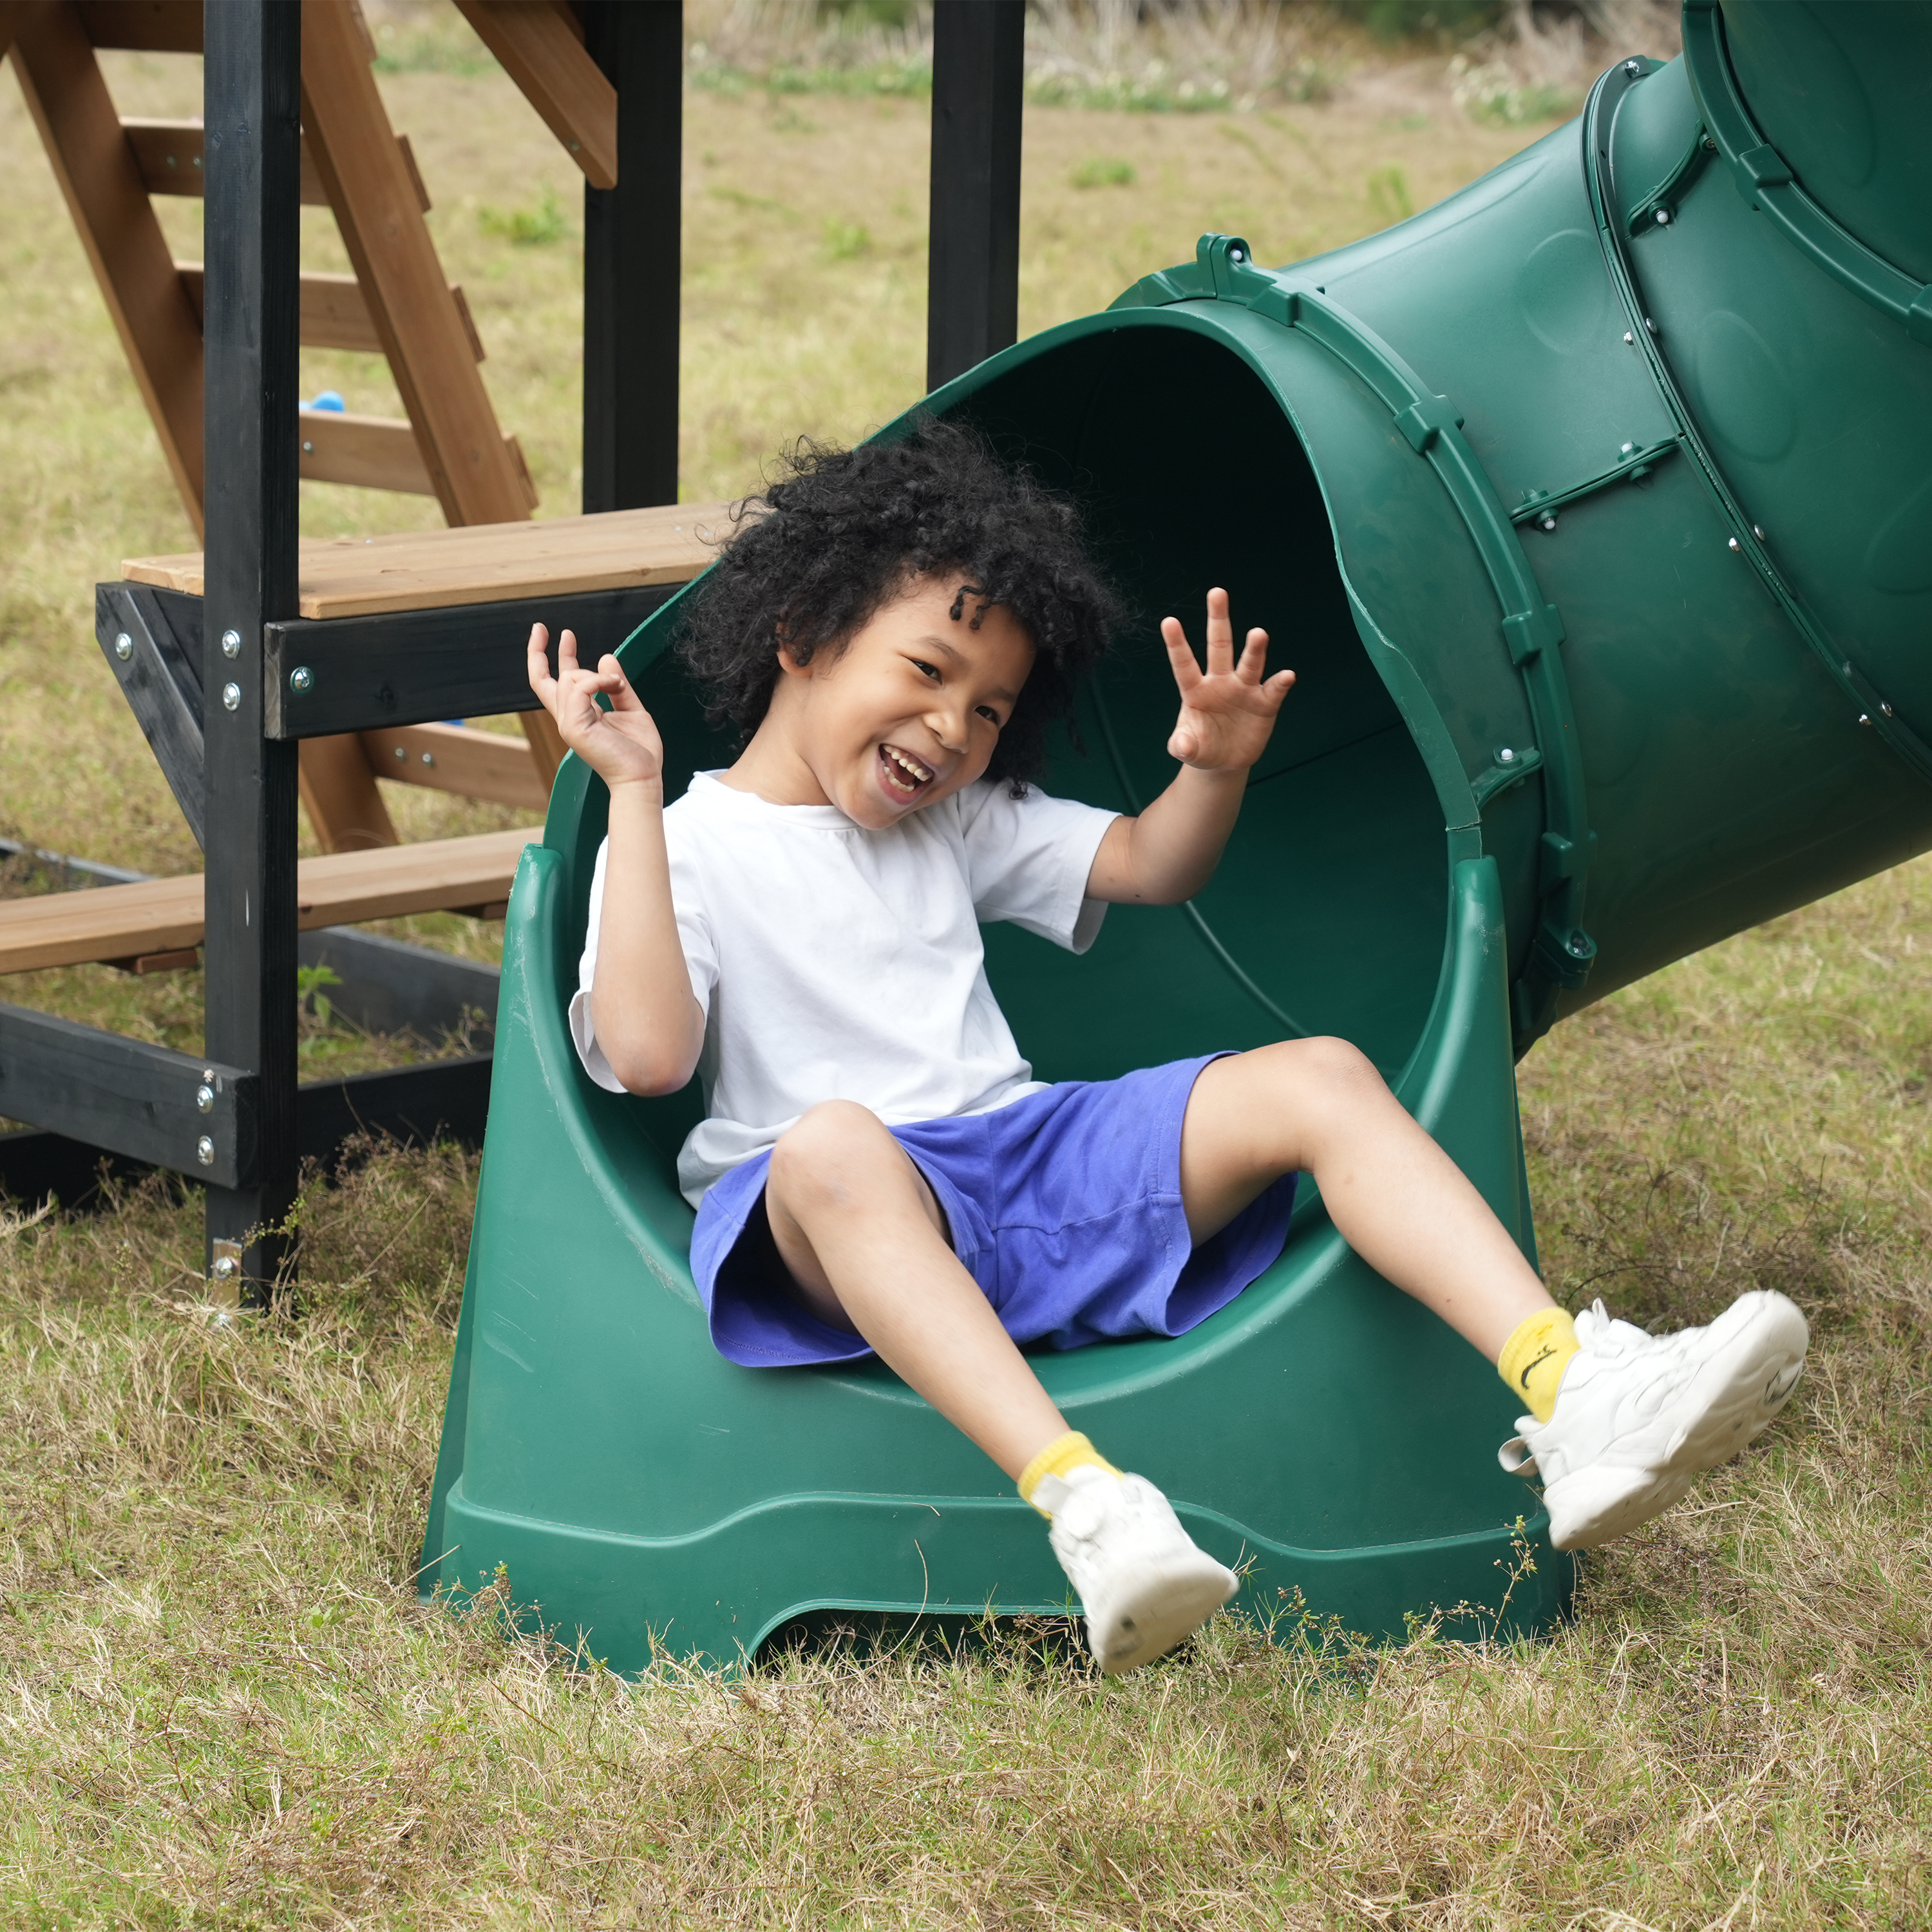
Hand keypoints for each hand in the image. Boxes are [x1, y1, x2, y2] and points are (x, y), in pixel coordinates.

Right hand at [526, 623, 665, 791]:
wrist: (642, 777)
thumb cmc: (640, 752)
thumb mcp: (632, 710)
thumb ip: (618, 685)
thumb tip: (606, 657)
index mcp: (579, 715)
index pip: (553, 683)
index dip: (547, 658)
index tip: (555, 635)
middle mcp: (568, 719)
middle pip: (542, 680)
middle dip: (540, 651)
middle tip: (545, 628)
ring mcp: (568, 723)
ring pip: (568, 679)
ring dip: (597, 674)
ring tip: (617, 683)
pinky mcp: (574, 726)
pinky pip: (579, 687)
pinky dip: (598, 679)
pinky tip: (614, 685)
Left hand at [1160, 588, 1294, 770]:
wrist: (1225, 761)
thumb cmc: (1201, 747)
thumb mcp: (1189, 750)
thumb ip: (1183, 746)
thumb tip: (1181, 745)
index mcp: (1195, 690)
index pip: (1184, 664)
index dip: (1177, 645)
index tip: (1168, 621)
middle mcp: (1220, 682)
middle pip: (1219, 646)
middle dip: (1218, 620)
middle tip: (1217, 592)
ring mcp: (1244, 690)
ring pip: (1249, 663)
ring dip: (1254, 649)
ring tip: (1258, 633)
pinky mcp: (1265, 703)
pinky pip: (1273, 690)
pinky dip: (1280, 683)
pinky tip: (1287, 676)